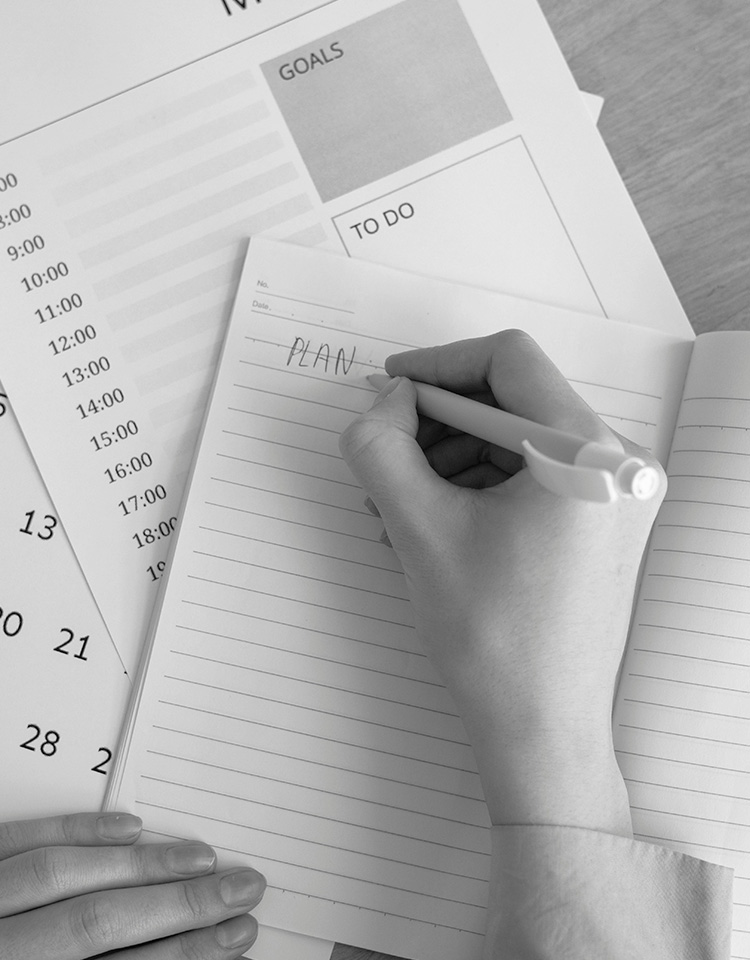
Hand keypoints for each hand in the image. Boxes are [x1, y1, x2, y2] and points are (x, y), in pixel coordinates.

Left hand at [0, 811, 264, 958]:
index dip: (185, 955)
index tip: (237, 935)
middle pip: (98, 924)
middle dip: (182, 907)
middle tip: (242, 887)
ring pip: (63, 876)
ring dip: (142, 865)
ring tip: (201, 858)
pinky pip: (18, 839)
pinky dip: (78, 830)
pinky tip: (128, 827)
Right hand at [339, 330, 665, 833]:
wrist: (541, 731)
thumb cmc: (489, 638)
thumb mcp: (417, 528)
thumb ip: (381, 446)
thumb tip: (384, 402)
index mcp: (588, 453)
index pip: (508, 360)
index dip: (438, 364)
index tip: (389, 388)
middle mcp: (621, 464)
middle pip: (515, 401)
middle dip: (440, 423)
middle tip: (387, 455)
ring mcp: (619, 496)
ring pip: (522, 440)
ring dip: (454, 458)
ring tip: (400, 504)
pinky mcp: (606, 524)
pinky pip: (537, 477)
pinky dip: (483, 486)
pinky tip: (435, 522)